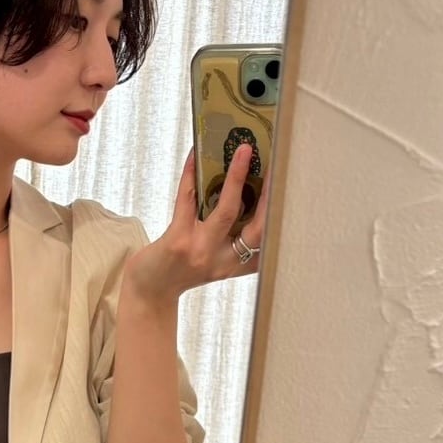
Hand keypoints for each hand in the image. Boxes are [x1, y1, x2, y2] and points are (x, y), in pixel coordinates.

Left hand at [126, 145, 270, 307]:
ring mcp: (200, 251)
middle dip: (270, 194)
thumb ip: (233, 243)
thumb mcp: (212, 264)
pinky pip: (188, 199)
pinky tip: (195, 155)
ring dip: (236, 177)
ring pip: (227, 210)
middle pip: (258, 227)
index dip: (283, 221)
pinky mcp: (177, 240)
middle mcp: (222, 261)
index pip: (268, 245)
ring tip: (243, 150)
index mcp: (236, 265)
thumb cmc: (178, 273)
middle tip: (278, 165)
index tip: (295, 193)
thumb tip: (246, 196)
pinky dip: (191, 174)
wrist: (147, 292)